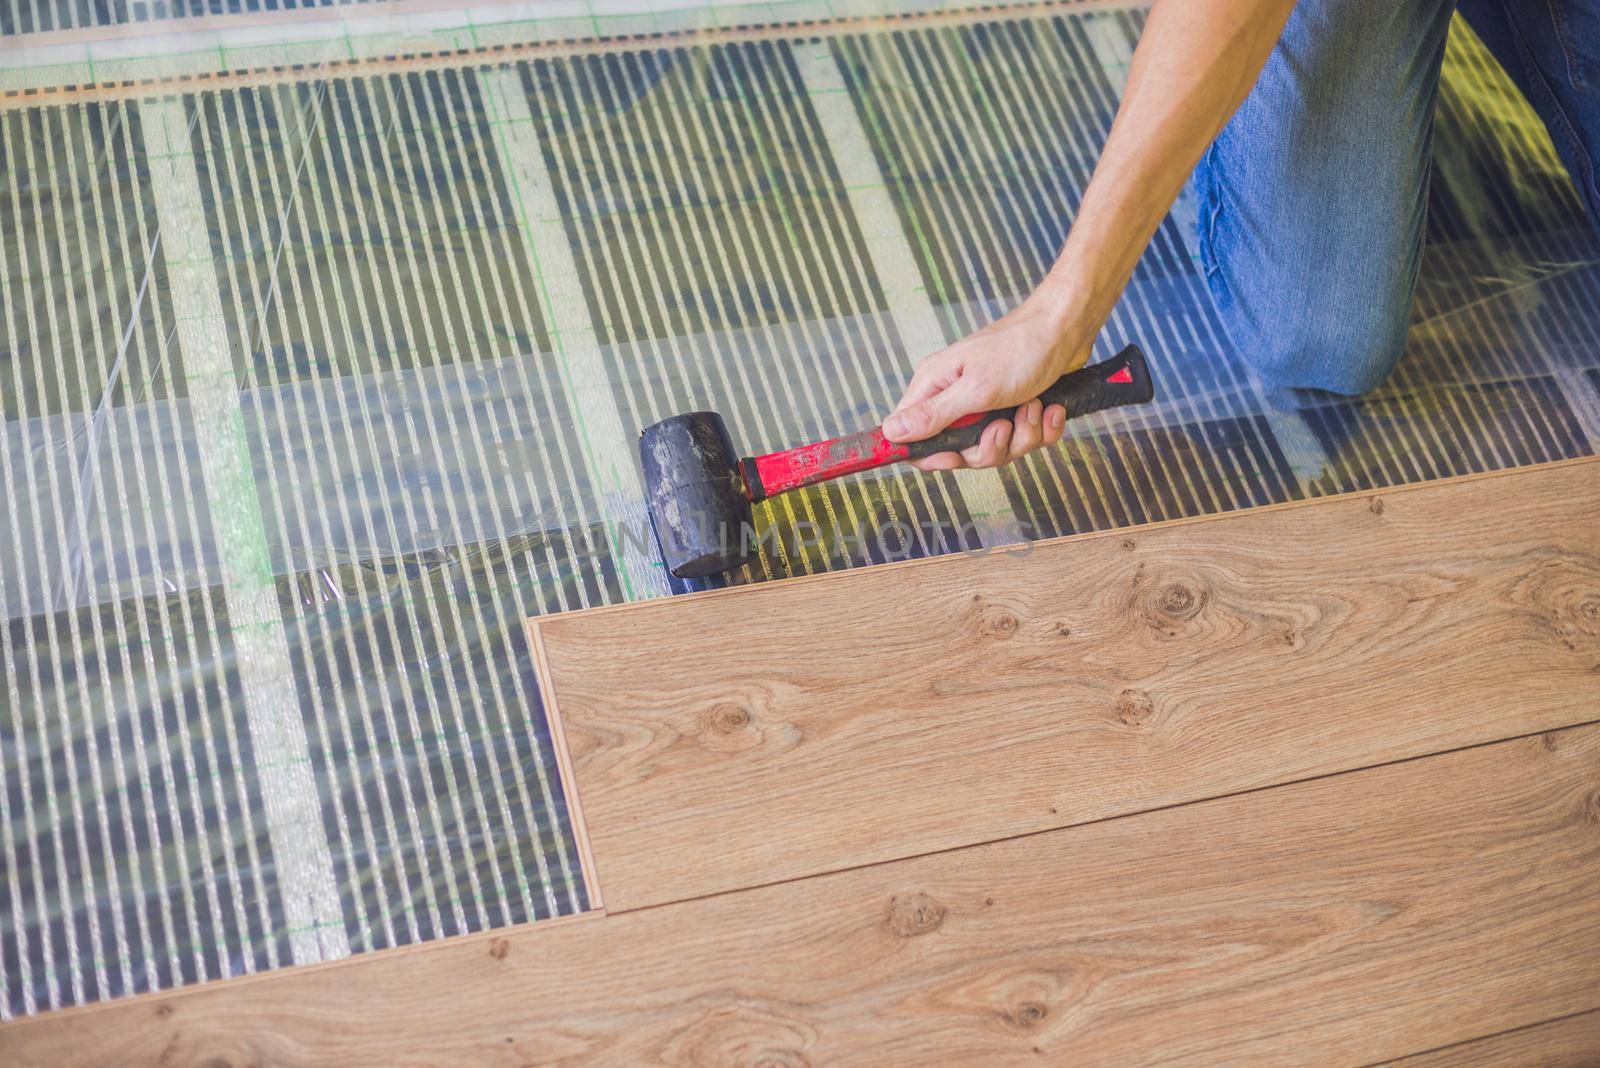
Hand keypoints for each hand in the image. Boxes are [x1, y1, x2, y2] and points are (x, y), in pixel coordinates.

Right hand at [882, 296, 1089, 470]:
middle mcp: (957, 397)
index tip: (955, 456)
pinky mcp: (1013, 408)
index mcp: (936, 386)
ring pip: (996, 448)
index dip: (931, 456)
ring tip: (1033, 406)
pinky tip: (1049, 408)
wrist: (1067, 327)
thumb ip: (933, 415)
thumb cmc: (1021, 347)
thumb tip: (889, 433)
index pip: (913, 436)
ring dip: (1022, 435)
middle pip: (959, 451)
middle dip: (990, 447)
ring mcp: (986, 404)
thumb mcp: (975, 388)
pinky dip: (1041, 428)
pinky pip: (1023, 439)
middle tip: (1004, 425)